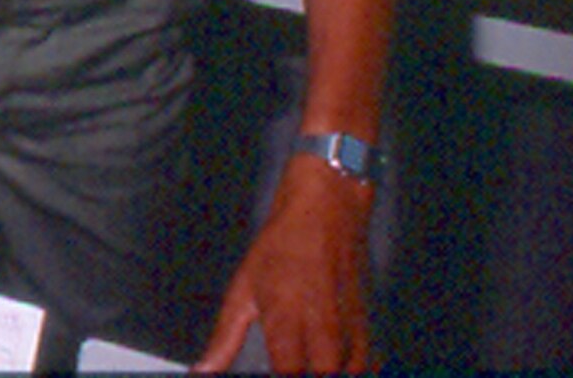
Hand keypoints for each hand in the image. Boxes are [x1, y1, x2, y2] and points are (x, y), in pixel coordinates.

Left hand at [195, 156, 375, 371]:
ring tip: (300, 361)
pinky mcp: (369, 332)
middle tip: (281, 364)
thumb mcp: (243, 290)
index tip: (263, 374)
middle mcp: (324, 337)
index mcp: (287, 327)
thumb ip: (225, 339)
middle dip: (299, 374)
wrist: (327, 211)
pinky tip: (328, 364)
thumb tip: (203, 371)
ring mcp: (352, 336)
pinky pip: (363, 368)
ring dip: (323, 371)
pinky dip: (347, 369)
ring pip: (346, 375)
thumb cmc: (282, 247)